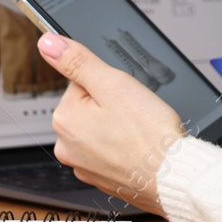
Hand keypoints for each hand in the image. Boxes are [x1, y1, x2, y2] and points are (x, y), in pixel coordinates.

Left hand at [40, 33, 186, 215]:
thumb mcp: (114, 84)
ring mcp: (83, 166)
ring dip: (119, 128)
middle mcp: (66, 146)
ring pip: (101, 130)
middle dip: (113, 106)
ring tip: (139, 133)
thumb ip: (78, 61)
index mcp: (64, 119)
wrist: (172, 176)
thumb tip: (48, 43)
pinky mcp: (102, 178)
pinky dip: (124, 149)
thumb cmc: (149, 134)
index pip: (82, 83)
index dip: (110, 85)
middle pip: (90, 107)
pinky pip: (110, 152)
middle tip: (136, 115)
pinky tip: (139, 149)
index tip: (126, 97)